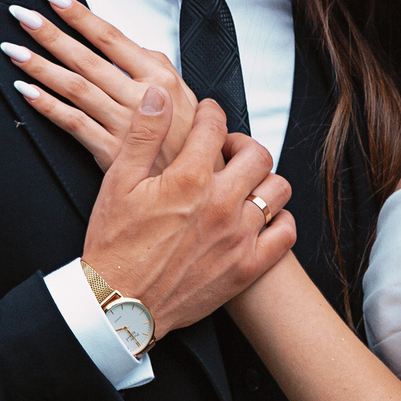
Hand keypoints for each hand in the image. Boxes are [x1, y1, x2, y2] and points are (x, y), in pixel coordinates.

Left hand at [4, 0, 197, 170]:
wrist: (193, 183)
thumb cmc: (189, 139)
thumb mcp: (183, 94)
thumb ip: (155, 65)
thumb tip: (129, 44)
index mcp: (158, 78)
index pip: (111, 37)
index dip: (79, 16)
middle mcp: (141, 98)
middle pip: (87, 59)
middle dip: (51, 35)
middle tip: (24, 17)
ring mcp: (124, 125)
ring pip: (75, 89)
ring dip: (41, 68)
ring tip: (16, 52)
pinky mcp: (111, 152)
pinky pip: (73, 124)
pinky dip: (47, 107)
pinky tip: (27, 93)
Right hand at [82, 88, 293, 338]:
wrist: (120, 305)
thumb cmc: (114, 246)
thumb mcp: (118, 183)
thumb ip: (143, 135)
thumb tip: (158, 95)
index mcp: (188, 180)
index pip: (215, 127)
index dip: (211, 113)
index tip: (208, 115)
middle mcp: (221, 205)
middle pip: (257, 154)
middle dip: (242, 143)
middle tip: (226, 148)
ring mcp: (239, 237)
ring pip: (277, 190)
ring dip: (263, 179)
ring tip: (244, 182)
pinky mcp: (247, 267)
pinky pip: (285, 233)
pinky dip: (279, 220)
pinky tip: (260, 217)